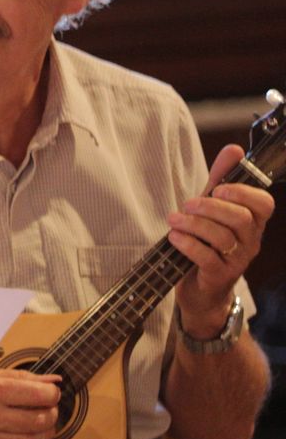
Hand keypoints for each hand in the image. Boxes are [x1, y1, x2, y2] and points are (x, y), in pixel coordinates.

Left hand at [168, 144, 274, 336]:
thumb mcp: (212, 210)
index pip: (264, 204)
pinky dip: (189, 244)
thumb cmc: (207, 244)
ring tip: (174, 220)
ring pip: (222, 237)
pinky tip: (174, 237)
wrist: (200, 290)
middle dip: (211, 207)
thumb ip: (220, 180)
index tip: (219, 187)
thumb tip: (234, 148)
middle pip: (240, 218)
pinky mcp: (219, 276)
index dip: (243, 192)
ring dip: (194, 224)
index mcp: (253, 222)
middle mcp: (251, 240)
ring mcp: (238, 260)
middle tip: (187, 203)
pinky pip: (207, 257)